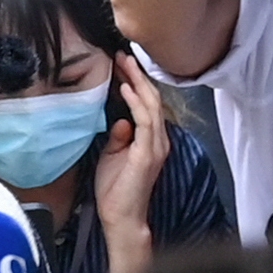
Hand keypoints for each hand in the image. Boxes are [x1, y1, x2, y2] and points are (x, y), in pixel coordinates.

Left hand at [93, 55, 169, 272]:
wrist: (122, 217)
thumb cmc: (116, 191)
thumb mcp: (113, 156)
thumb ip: (119, 138)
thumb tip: (120, 120)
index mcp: (151, 141)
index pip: (147, 105)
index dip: (136, 83)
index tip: (122, 64)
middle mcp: (159, 140)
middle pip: (152, 100)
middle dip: (137, 75)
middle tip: (123, 55)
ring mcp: (155, 146)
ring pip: (151, 105)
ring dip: (137, 82)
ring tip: (124, 63)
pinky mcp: (147, 153)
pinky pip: (145, 121)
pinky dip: (135, 102)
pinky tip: (125, 88)